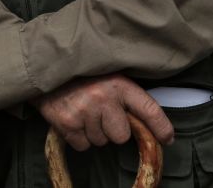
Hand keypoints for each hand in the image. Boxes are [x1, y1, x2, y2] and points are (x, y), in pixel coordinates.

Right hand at [32, 74, 173, 151]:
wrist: (45, 67)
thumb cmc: (81, 74)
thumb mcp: (108, 74)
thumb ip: (125, 95)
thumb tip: (144, 121)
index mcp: (119, 83)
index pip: (149, 109)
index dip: (161, 127)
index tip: (168, 138)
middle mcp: (103, 98)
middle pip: (121, 136)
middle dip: (112, 129)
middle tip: (100, 112)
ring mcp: (84, 112)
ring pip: (101, 142)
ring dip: (94, 131)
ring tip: (83, 110)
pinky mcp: (67, 124)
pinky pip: (83, 146)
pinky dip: (78, 137)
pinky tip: (73, 118)